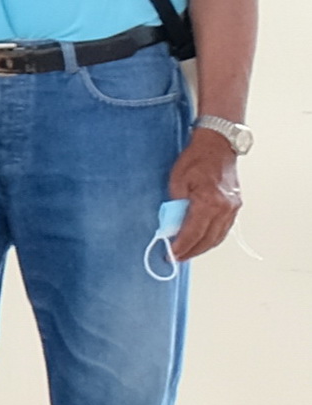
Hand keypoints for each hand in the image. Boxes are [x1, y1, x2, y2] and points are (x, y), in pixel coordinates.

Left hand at [172, 128, 242, 262]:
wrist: (218, 145)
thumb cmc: (196, 160)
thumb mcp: (177, 182)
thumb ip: (175, 206)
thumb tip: (171, 226)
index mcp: (210, 202)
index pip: (193, 233)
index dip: (181, 247)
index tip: (170, 255)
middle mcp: (225, 208)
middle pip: (208, 239)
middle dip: (191, 251)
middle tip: (176, 258)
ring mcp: (233, 208)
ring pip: (218, 237)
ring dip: (202, 247)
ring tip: (187, 253)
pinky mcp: (235, 206)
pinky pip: (224, 229)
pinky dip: (212, 238)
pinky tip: (201, 241)